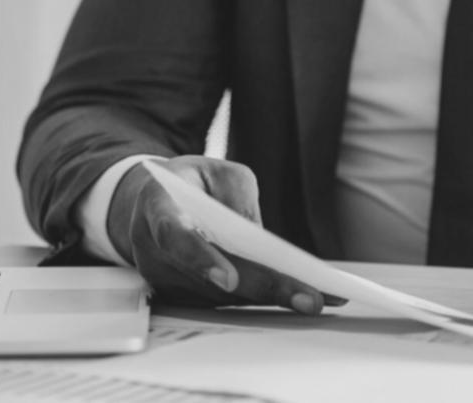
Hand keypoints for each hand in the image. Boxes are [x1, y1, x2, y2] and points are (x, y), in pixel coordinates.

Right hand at [105, 156, 342, 314]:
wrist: (154, 202)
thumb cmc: (194, 184)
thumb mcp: (220, 173)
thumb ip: (239, 197)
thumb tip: (259, 239)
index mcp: (158, 207)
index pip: (175, 237)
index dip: (200, 259)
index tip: (229, 279)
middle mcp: (153, 250)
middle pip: (211, 278)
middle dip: (263, 288)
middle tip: (310, 299)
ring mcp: (163, 279)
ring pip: (221, 296)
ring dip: (270, 298)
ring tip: (319, 298)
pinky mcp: (179, 295)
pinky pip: (222, 300)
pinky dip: (260, 298)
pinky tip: (297, 296)